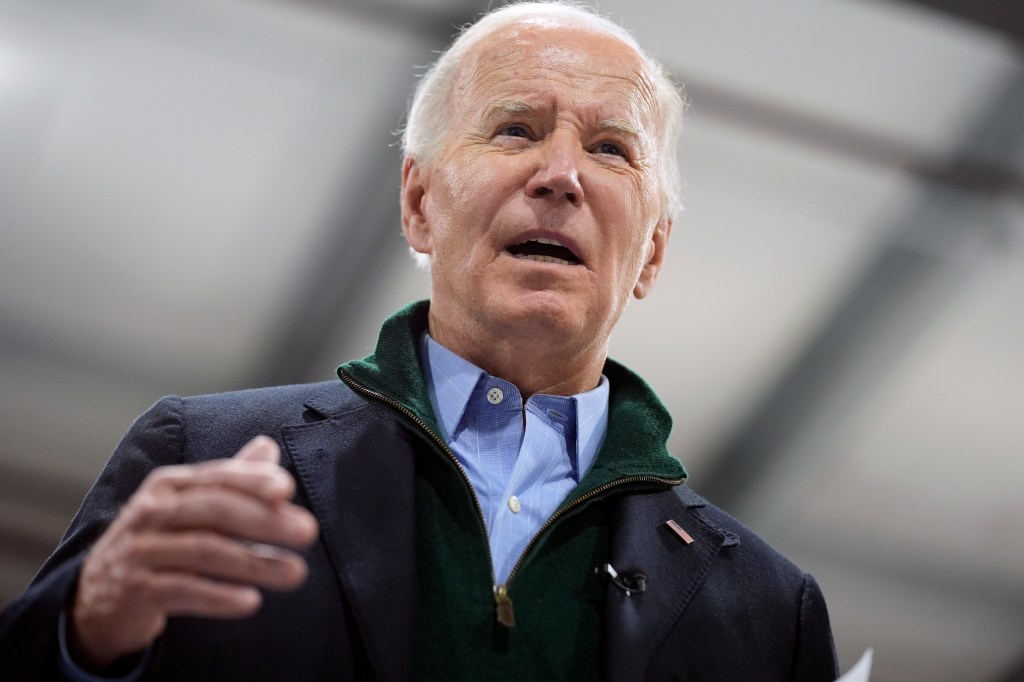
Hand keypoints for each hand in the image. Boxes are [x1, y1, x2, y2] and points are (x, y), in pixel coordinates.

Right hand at [69, 436, 318, 669]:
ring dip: (255, 563)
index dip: (252, 481)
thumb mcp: (190, 505)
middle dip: (264, 520)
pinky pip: (183, 590)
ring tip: (296, 573)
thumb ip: (230, 479)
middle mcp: (151, 512)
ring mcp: (140, 550)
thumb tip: (268, 447)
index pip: (216, 478)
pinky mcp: (136, 590)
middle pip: (214, 510)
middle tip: (308, 532)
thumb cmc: (159, 541)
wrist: (100, 595)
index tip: (288, 490)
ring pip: (204, 551)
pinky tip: (251, 602)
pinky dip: (219, 596)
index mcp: (169, 485)